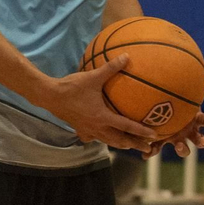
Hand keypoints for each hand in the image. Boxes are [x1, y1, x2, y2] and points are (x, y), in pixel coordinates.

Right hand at [43, 55, 159, 155]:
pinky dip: (102, 139)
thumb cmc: (71, 87)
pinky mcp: (79, 128)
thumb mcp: (93, 76)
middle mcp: (96, 127)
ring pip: (107, 141)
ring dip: (120, 144)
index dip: (142, 132)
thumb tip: (127, 56)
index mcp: (102, 117)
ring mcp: (87, 129)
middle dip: (134, 144)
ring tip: (131, 146)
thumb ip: (111, 67)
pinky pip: (93, 138)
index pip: (127, 127)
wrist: (48, 95)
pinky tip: (103, 137)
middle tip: (148, 148)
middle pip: (119, 140)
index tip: (155, 136)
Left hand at [154, 70, 203, 158]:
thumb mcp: (186, 93)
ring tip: (180, 147)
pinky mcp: (160, 143)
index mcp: (195, 121)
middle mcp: (188, 133)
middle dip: (202, 141)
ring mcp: (175, 139)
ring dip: (184, 150)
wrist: (161, 112)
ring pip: (183, 149)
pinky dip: (151, 152)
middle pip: (199, 139)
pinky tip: (145, 154)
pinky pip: (156, 149)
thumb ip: (196, 84)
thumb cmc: (177, 102)